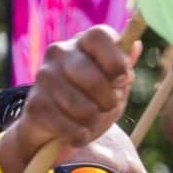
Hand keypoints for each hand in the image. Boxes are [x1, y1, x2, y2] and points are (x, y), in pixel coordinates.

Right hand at [12, 27, 140, 169]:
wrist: (53, 123)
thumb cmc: (90, 97)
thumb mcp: (112, 82)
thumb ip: (124, 66)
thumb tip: (136, 46)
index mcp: (83, 42)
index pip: (100, 36)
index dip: (116, 61)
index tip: (122, 80)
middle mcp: (60, 53)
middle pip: (93, 78)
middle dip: (108, 101)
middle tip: (107, 107)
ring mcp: (44, 76)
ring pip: (82, 108)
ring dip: (93, 122)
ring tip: (90, 121)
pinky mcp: (35, 104)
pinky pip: (68, 127)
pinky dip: (79, 136)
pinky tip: (78, 133)